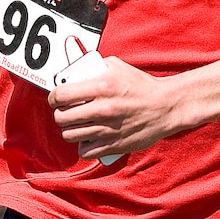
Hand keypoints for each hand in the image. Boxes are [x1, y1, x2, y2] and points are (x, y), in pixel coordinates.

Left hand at [49, 55, 184, 157]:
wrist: (166, 107)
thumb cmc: (143, 86)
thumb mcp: (118, 67)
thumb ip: (95, 67)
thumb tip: (76, 71)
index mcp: (101, 87)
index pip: (61, 95)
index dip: (53, 98)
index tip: (56, 99)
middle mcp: (103, 109)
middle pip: (62, 118)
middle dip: (60, 115)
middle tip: (65, 112)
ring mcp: (108, 129)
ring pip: (70, 135)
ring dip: (70, 131)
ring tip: (76, 126)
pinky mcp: (114, 145)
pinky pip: (86, 152)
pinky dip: (83, 147)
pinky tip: (87, 139)